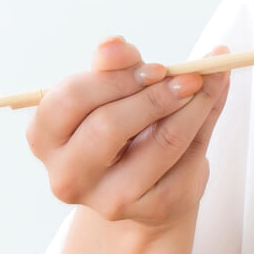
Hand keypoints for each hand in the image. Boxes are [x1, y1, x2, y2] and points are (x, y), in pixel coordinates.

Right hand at [26, 38, 230, 229]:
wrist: (148, 186)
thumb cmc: (123, 128)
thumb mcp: (112, 93)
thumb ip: (113, 68)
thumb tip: (114, 44)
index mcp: (45, 137)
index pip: (72, 99)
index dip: (115, 77)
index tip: (154, 65)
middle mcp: (67, 175)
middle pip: (109, 126)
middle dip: (155, 94)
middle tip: (189, 75)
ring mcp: (108, 200)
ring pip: (161, 143)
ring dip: (193, 105)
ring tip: (208, 81)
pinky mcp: (152, 209)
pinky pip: (187, 159)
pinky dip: (205, 125)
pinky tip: (208, 107)